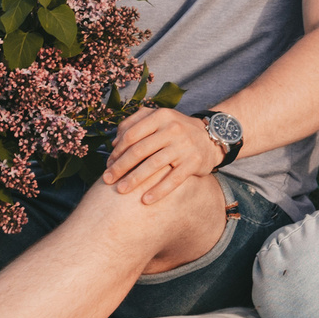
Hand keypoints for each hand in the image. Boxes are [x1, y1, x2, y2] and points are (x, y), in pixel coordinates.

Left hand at [104, 105, 223, 206]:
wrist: (211, 137)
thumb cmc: (176, 130)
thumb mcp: (159, 119)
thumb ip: (135, 123)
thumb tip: (115, 143)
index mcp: (161, 116)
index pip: (132, 134)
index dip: (117, 151)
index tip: (108, 164)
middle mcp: (173, 129)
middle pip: (140, 150)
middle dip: (121, 167)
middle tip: (107, 180)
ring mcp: (184, 146)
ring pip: (154, 165)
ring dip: (135, 179)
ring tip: (121, 190)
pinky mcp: (194, 162)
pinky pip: (173, 179)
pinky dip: (159, 191)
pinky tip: (146, 200)